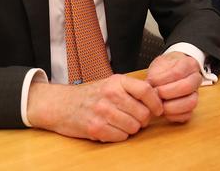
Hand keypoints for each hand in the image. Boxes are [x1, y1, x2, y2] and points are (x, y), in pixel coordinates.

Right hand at [27, 74, 162, 141]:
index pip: (146, 91)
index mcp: (117, 81)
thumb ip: (132, 88)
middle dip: (143, 120)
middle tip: (137, 119)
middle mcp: (110, 95)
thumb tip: (157, 98)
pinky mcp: (95, 128)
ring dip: (132, 129)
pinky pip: (120, 137)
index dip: (156, 103)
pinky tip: (113, 129)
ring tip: (124, 124)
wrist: (61, 105)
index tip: (159, 110)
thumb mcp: (112, 83)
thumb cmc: (91, 95)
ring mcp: (102, 112)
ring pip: (133, 127)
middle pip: (142, 113)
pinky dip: (120, 136)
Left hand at [146, 52, 202, 122]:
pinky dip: (174, 116)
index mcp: (189, 64)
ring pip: (191, 103)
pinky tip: (164, 112)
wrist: (170, 72)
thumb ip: (155, 75)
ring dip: (171, 106)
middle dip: (168, 92)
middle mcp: (196, 79)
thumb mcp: (159, 65)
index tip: (151, 82)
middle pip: (187, 87)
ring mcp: (195, 94)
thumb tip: (150, 87)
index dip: (162, 79)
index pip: (178, 72)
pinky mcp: (191, 107)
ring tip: (159, 105)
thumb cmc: (165, 69)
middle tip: (156, 94)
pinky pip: (187, 115)